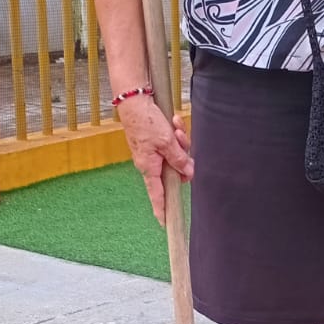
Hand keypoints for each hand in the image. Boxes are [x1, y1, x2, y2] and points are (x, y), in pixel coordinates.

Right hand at [118, 95, 192, 224]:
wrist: (134, 101)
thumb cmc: (145, 122)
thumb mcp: (166, 142)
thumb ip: (179, 159)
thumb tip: (189, 173)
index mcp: (149, 168)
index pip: (157, 195)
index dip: (162, 209)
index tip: (165, 223)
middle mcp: (150, 163)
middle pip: (174, 170)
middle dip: (183, 156)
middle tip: (180, 140)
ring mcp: (153, 153)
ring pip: (175, 154)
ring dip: (180, 140)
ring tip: (175, 126)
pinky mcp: (156, 141)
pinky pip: (172, 142)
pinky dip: (175, 132)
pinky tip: (173, 120)